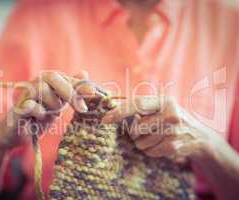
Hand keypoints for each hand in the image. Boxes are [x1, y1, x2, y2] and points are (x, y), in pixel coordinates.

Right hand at [0, 71, 98, 147]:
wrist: (17, 132)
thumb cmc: (40, 116)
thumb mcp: (59, 103)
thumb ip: (71, 89)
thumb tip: (84, 72)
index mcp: (47, 81)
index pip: (66, 78)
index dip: (80, 85)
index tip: (94, 94)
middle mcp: (36, 83)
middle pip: (53, 78)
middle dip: (70, 93)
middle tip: (82, 109)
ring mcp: (25, 94)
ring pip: (42, 91)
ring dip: (52, 105)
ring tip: (49, 114)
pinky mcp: (17, 108)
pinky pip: (29, 106)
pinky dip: (37, 112)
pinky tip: (39, 118)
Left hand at [102, 96, 217, 157]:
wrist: (199, 136)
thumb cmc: (171, 119)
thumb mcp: (161, 107)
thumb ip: (141, 108)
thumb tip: (111, 109)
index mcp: (164, 101)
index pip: (137, 104)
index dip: (119, 111)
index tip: (105, 119)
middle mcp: (170, 114)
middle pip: (136, 127)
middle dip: (134, 132)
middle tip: (145, 130)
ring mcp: (173, 131)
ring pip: (141, 142)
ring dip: (143, 142)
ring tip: (156, 137)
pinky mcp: (174, 146)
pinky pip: (149, 152)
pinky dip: (151, 150)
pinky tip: (162, 144)